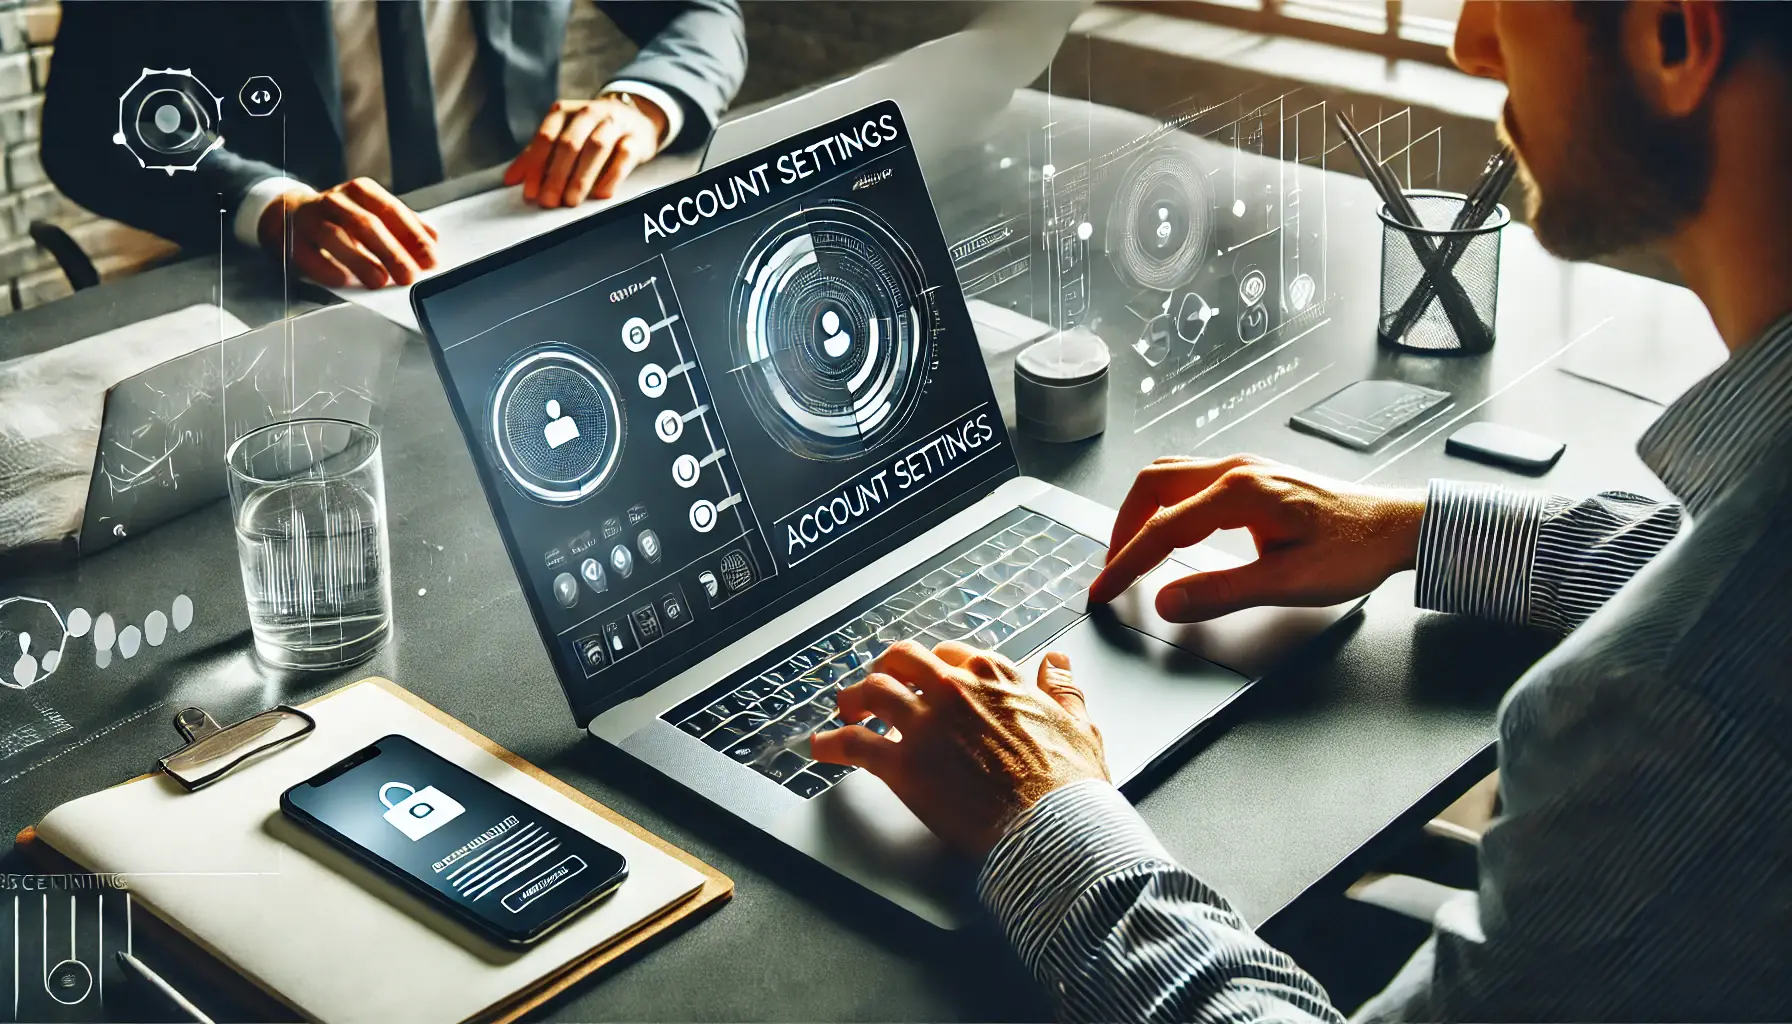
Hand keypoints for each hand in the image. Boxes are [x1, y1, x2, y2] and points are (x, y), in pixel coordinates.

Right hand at [258, 177, 438, 288]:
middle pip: (365, 224)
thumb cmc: (341, 219)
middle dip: (391, 252)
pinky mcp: (291, 238)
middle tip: (409, 276)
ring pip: (336, 236)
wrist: (289, 214)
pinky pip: (308, 254)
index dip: (412, 236)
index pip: (391, 210)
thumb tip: (433, 239)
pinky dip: (326, 268)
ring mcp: (309, 218)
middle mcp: (335, 200)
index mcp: (361, 191)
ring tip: (380, 280)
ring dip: (360, 260)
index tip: (430, 259)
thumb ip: (402, 226)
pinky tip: (343, 280)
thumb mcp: (373, 214)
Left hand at [505, 95, 666, 207]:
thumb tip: (511, 179)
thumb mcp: (563, 136)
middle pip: (570, 144)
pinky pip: (623, 156)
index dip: (536, 165)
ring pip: (596, 147)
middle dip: (556, 175)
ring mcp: (615, 123)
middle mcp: (589, 112)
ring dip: (581, 177)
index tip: (530, 191)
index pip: (546, 137)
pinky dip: (611, 176)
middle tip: (549, 201)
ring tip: (571, 201)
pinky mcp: (637, 138)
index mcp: (565, 111)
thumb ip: (537, 155)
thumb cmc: (592, 132)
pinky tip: (601, 194)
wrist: (637, 119)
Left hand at [810, 640, 1107, 858]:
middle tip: (875, 687)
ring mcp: (924, 724)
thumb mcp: (1079, 724)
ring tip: (845, 712)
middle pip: (901, 660)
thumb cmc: (1070, 784)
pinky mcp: (903, 765)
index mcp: (994, 678)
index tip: (924, 678)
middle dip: (884, 670)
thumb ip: (1064, 689)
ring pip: (872, 691)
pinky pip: (852, 744)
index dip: (932, 667)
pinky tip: (820, 749)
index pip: (950, 656)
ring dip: (853, 700)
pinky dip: (830, 744)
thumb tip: (1057, 662)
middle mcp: (953, 691)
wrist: (1054, 827)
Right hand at [1088, 454, 1425, 620]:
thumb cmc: (1356, 549)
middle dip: (1123, 529)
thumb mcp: (1288, 583)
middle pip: (1152, 486)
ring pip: (1168, 477)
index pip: (1162, 528)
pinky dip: (1166, 507)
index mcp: (1241, 492)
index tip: (1104, 590)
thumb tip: (1168, 602)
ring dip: (1142, 513)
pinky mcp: (1253, 477)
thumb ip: (1221, 592)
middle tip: (1112, 571)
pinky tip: (1170, 533)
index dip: (1126, 563)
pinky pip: (1191, 481)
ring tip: (1132, 553)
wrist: (1399, 526)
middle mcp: (1237, 470)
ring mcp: (1245, 469)